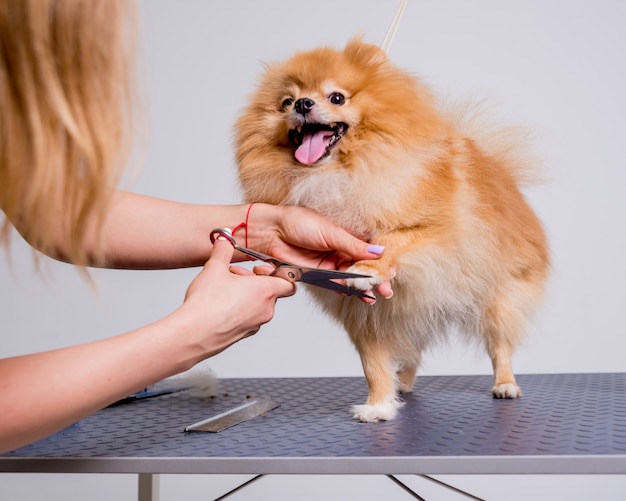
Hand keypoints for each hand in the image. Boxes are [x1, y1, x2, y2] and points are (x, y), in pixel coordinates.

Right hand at [180, 237, 295, 357]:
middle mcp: (266, 309)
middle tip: (234, 275)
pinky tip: (219, 305)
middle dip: (253, 281)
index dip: (277, 273)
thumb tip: (224, 239)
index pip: (289, 282)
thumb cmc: (208, 304)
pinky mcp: (244, 334)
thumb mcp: (214, 268)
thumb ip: (223, 250)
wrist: (194, 334)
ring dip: (246, 295)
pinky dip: (239, 309)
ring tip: (223, 289)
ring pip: (259, 305)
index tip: (259, 268)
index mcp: (265, 291)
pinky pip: (248, 318)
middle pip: (270, 291)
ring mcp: (256, 324)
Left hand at [247, 204, 392, 301]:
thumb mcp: (330, 231)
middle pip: (363, 266)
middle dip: (375, 278)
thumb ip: (354, 245)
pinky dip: (347, 291)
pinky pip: (336, 285)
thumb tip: (379, 252)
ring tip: (373, 296)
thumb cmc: (298, 222)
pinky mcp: (319, 274)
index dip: (381, 261)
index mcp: (347, 234)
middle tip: (386, 289)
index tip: (391, 271)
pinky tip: (357, 296)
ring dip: (363, 287)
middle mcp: (341, 248)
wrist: (271, 233)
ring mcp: (331, 262)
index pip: (370, 249)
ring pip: (352, 277)